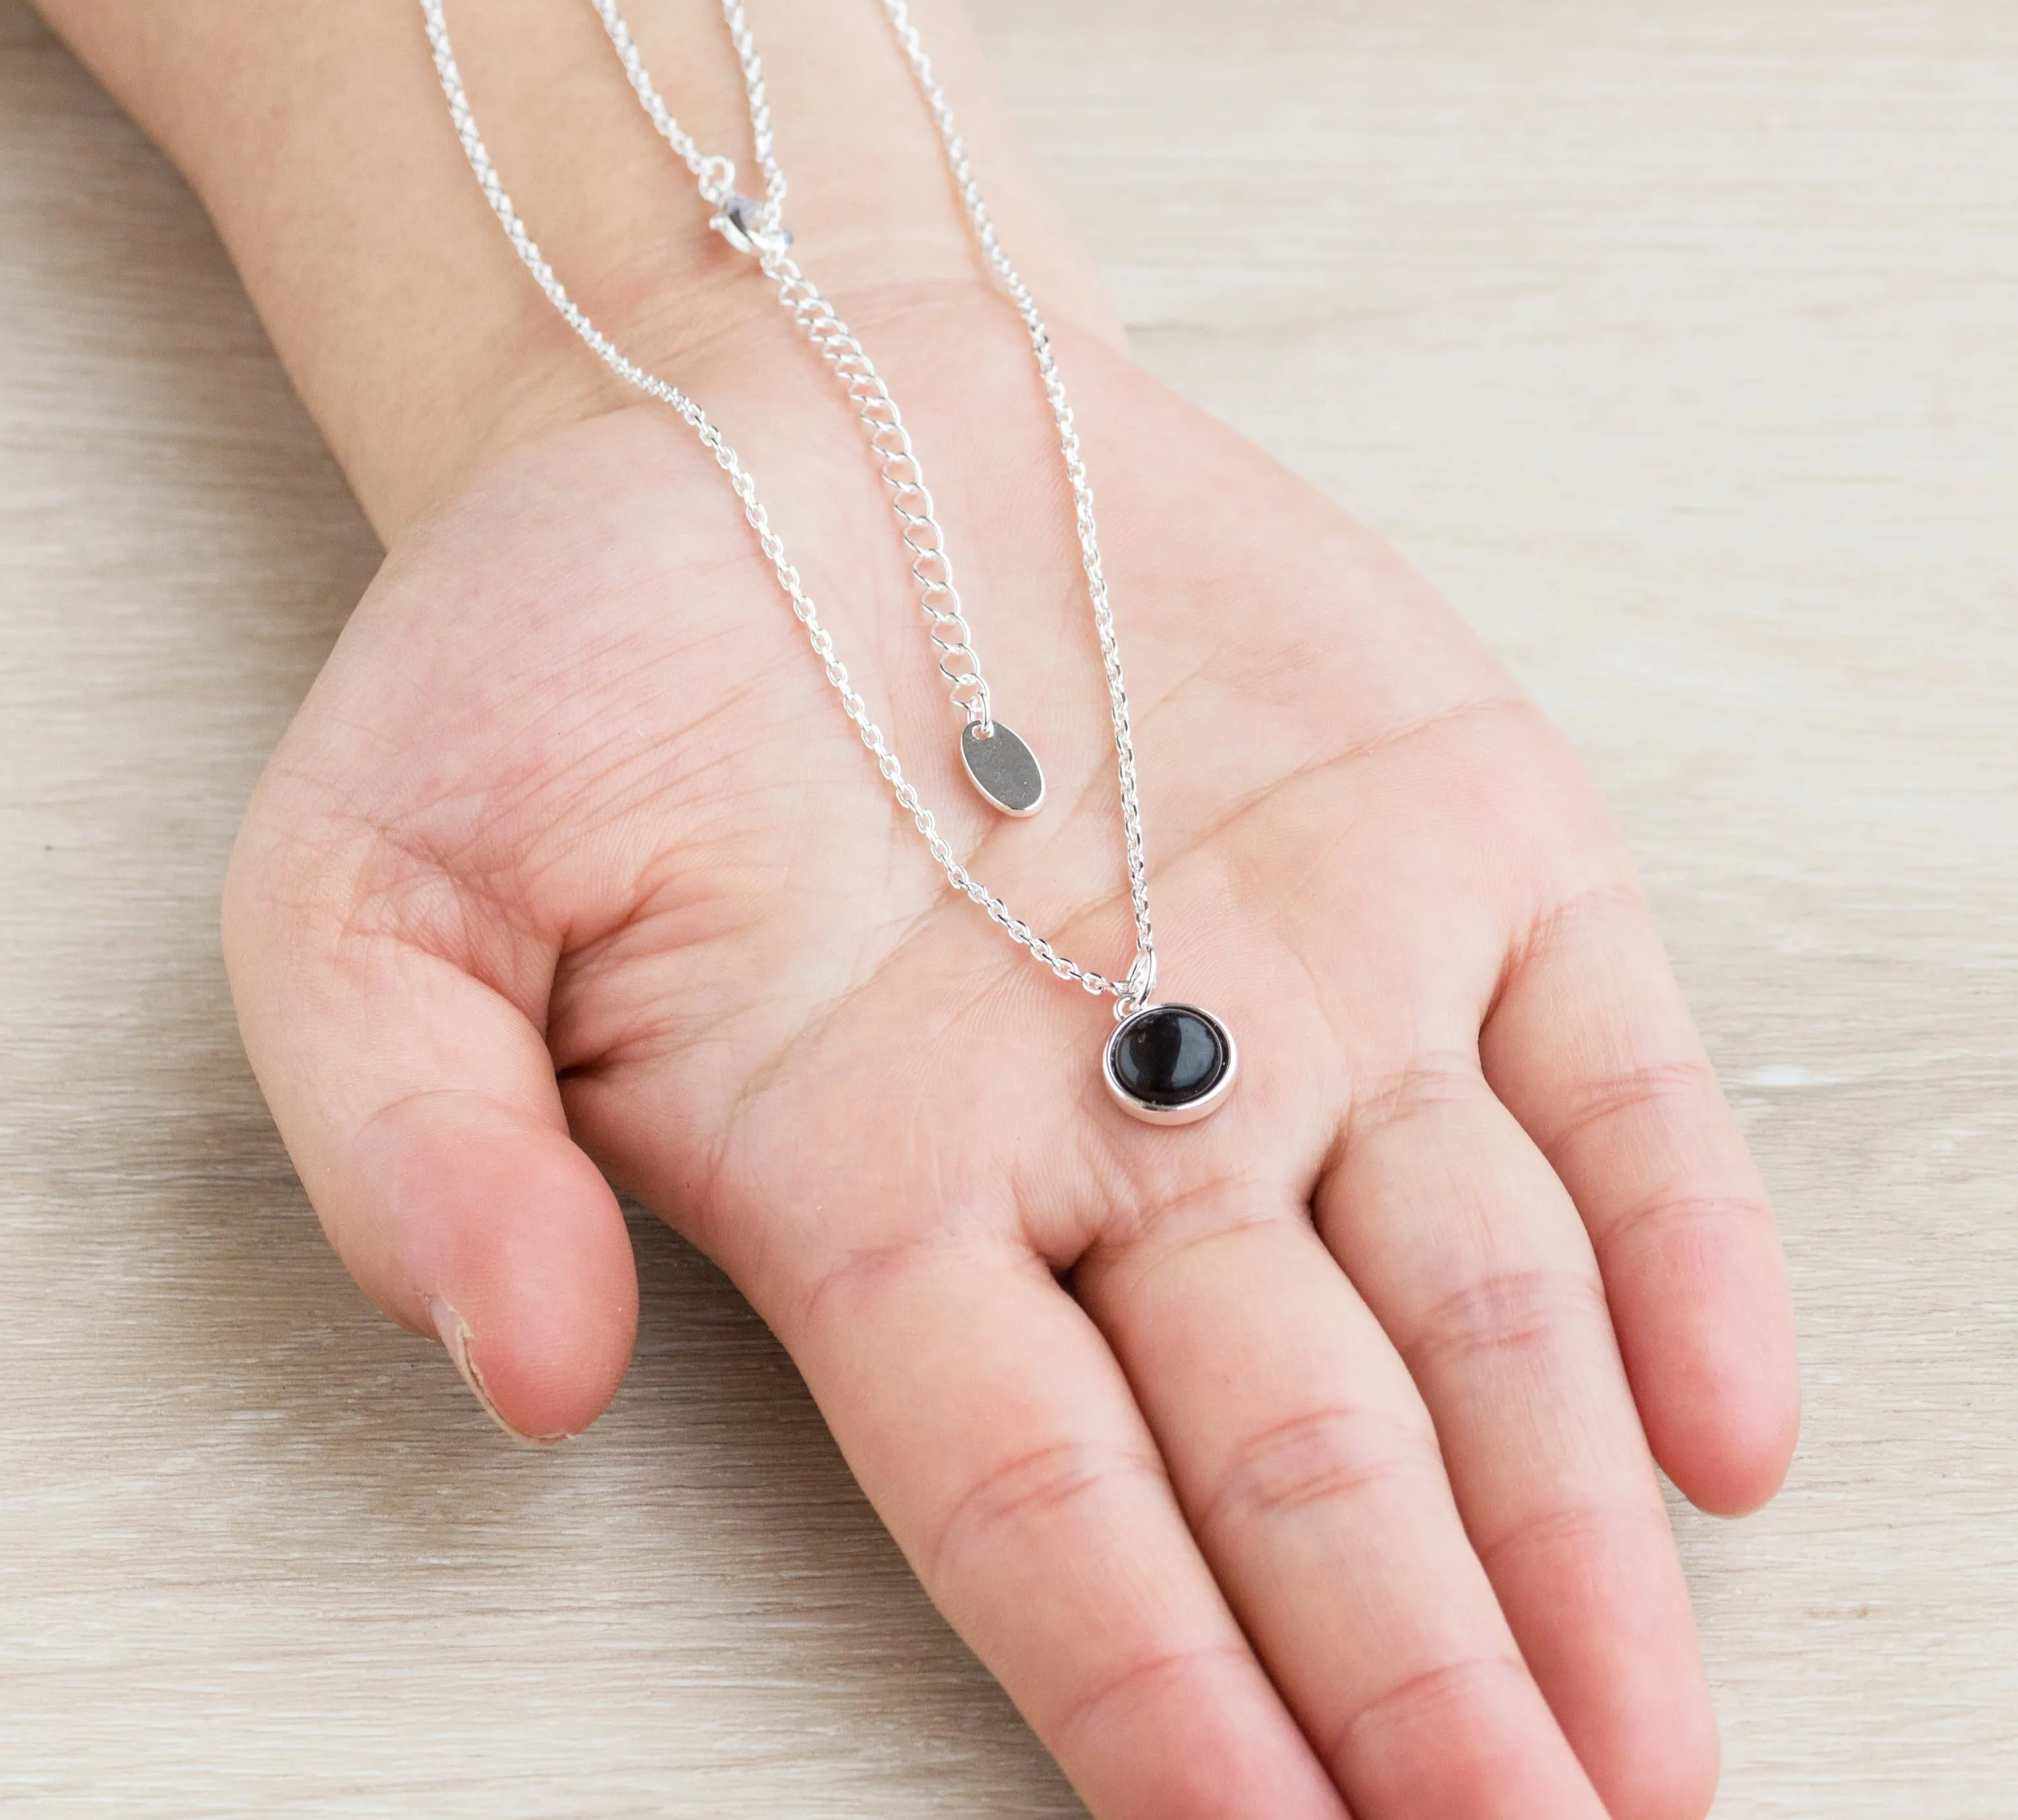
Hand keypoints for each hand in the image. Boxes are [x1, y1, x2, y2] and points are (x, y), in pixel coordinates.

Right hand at [224, 290, 1795, 1819]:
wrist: (779, 409)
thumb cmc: (562, 651)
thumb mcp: (373, 872)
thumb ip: (413, 1128)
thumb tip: (524, 1364)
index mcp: (877, 1177)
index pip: (1031, 1496)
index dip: (1144, 1682)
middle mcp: (1123, 1122)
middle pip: (1293, 1455)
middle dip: (1410, 1680)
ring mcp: (1314, 980)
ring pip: (1479, 1308)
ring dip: (1568, 1526)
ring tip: (1641, 1747)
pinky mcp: (1452, 829)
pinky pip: (1606, 1071)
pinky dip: (1679, 1234)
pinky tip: (1721, 1420)